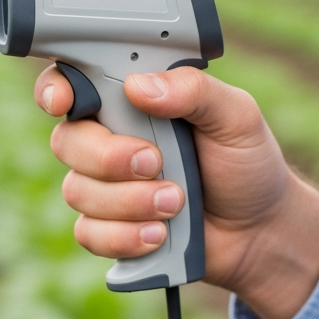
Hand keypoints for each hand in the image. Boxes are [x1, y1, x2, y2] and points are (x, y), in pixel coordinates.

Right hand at [34, 64, 318, 318]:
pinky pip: (88, 232)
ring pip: (78, 190)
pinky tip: (160, 234)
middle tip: (155, 163)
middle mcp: (112, 138)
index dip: (57, 89)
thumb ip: (194, 91)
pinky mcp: (110, 228)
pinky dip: (125, 236)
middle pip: (68, 140)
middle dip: (109, 157)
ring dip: (129, 201)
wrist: (260, 230)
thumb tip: (141, 86)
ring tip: (177, 203)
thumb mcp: (236, 116)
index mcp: (136, 100)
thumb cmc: (248, 164)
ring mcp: (107, 185)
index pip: (76, 82)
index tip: (64, 101)